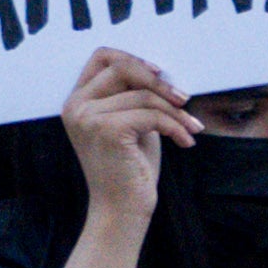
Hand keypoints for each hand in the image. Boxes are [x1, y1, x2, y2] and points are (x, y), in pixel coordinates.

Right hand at [60, 43, 200, 233]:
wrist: (121, 211)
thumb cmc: (129, 169)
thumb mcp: (131, 122)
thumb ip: (135, 95)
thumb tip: (163, 72)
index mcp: (77, 101)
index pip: (102, 57)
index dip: (134, 59)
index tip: (161, 75)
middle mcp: (76, 106)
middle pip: (122, 67)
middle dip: (160, 82)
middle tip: (184, 99)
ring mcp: (88, 118)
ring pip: (143, 95)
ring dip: (176, 111)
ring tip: (191, 128)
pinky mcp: (107, 130)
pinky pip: (152, 115)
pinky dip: (175, 126)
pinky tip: (186, 141)